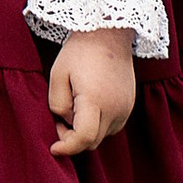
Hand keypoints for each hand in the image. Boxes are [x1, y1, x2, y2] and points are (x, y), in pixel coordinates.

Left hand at [47, 26, 136, 157]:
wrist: (109, 34)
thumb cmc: (79, 52)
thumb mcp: (58, 74)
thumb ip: (57, 104)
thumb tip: (65, 123)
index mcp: (95, 100)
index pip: (84, 138)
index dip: (67, 148)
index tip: (53, 149)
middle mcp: (115, 109)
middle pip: (92, 141)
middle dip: (73, 138)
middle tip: (59, 120)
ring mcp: (125, 109)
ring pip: (102, 136)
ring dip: (86, 131)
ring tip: (74, 106)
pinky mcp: (129, 106)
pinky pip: (111, 126)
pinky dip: (98, 124)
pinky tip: (88, 105)